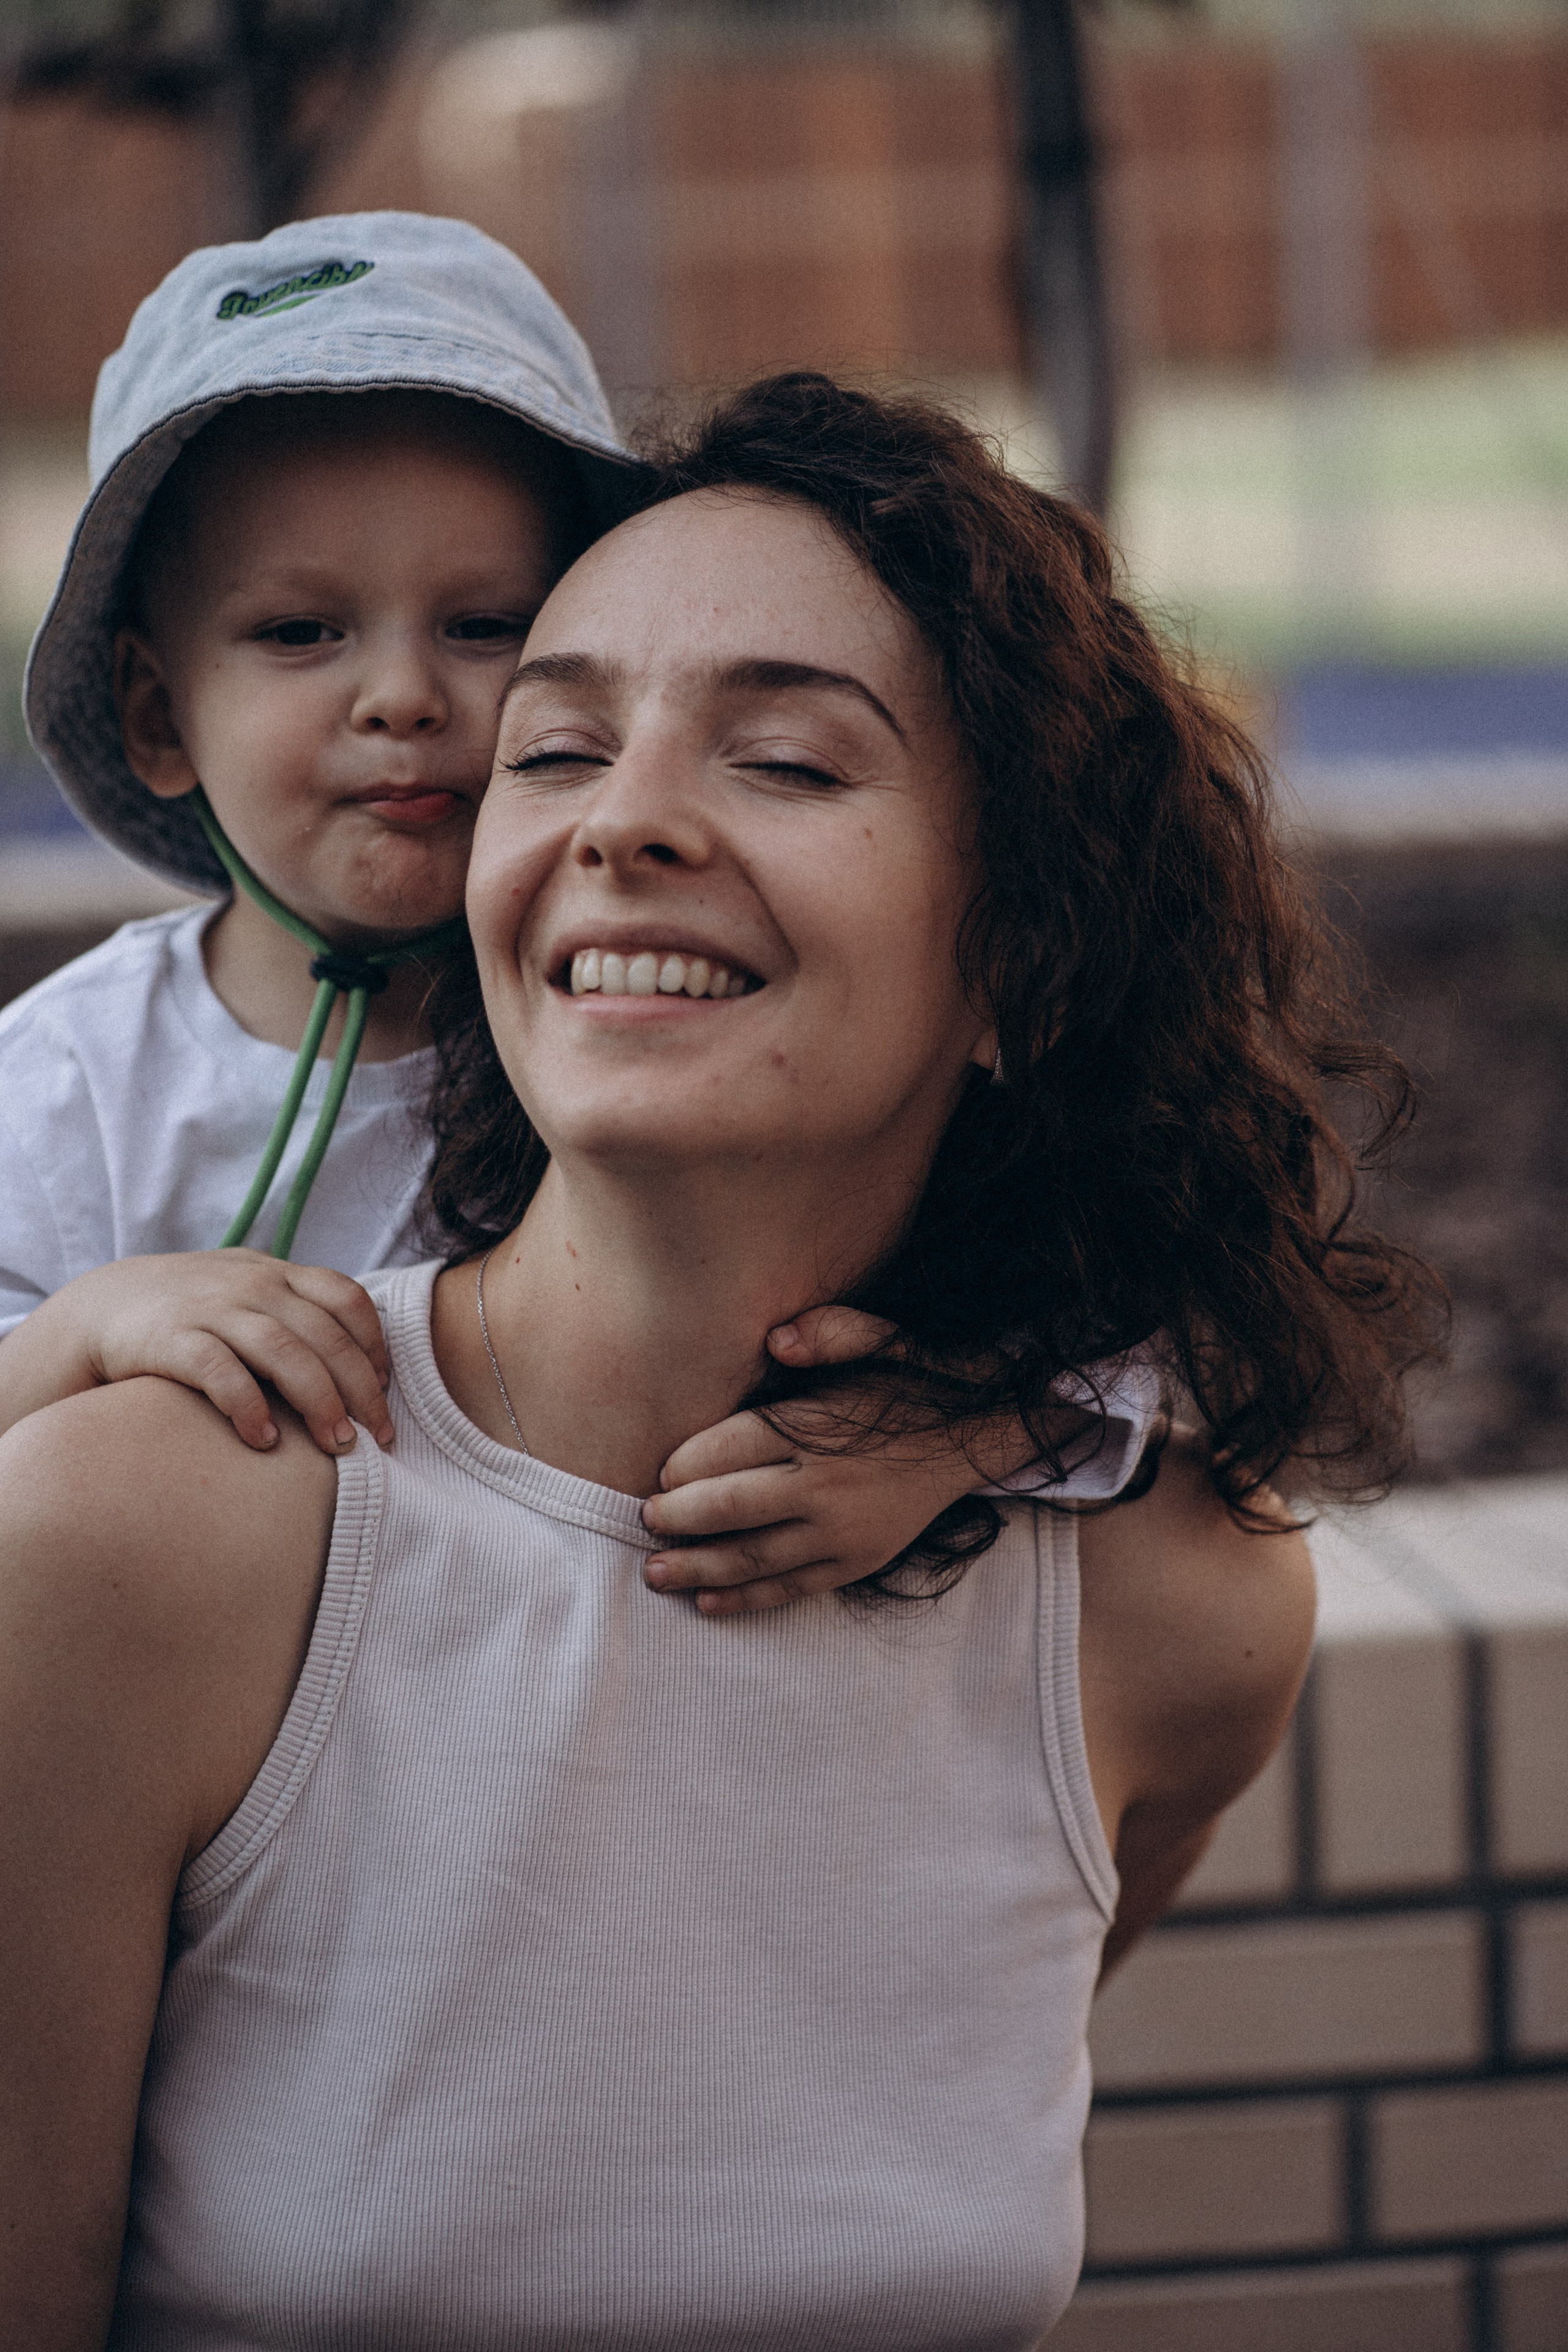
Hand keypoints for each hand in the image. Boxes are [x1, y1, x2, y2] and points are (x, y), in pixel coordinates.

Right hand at [0, 1252, 391, 1454]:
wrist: (104, 1307)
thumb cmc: (194, 1311)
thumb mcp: (249, 1293)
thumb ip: (298, 1311)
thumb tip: (362, 1358)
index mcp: (278, 1274)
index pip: (348, 1298)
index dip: (374, 1346)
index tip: (386, 1390)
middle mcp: (252, 1285)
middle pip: (326, 1335)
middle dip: (360, 1390)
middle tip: (381, 1438)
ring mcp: (213, 1309)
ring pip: (286, 1353)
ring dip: (319, 1402)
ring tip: (338, 1447)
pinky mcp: (173, 1339)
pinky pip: (222, 1372)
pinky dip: (249, 1407)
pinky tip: (263, 1441)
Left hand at [642, 1306, 987, 1614]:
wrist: (976, 1439)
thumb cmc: (913, 1386)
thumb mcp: (885, 1341)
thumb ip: (833, 1333)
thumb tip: (779, 1340)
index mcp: (820, 1429)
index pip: (733, 1448)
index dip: (686, 1464)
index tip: (658, 1473)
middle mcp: (827, 1485)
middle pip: (732, 1507)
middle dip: (678, 1518)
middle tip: (642, 1522)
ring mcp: (842, 1531)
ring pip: (754, 1557)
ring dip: (697, 1568)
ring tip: (654, 1572)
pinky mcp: (856, 1561)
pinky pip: (792, 1587)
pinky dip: (747, 1599)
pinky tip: (707, 1603)